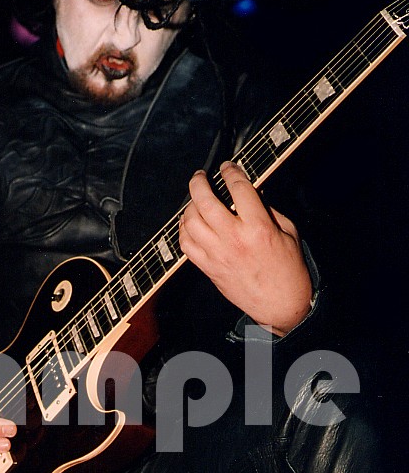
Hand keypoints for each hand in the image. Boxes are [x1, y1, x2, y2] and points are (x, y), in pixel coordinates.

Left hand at [179, 163, 312, 334]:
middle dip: (199, 183)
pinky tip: (190, 223)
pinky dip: (184, 230)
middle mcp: (234, 239)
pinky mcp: (208, 268)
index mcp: (258, 227)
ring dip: (190, 206)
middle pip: (205, 201)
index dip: (230, 172)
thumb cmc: (288, 270)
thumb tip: (250, 191)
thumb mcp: (288, 232)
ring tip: (196, 200)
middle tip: (200, 176)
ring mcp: (218, 254)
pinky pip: (186, 244)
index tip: (227, 167)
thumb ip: (268, 209)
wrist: (281, 305)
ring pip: (190, 221)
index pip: (239, 189)